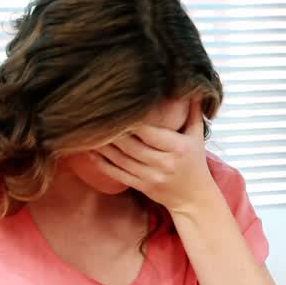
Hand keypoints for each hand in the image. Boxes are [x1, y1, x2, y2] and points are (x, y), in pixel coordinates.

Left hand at [93, 102, 218, 215]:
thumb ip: (194, 112)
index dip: (131, 122)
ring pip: (121, 159)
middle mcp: (164, 163)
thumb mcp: (197, 136)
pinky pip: (117, 174)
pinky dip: (102, 163)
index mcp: (178, 148)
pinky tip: (90, 152)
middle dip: (112, 132)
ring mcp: (151, 177)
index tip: (117, 109)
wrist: (194, 197)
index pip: (150, 133)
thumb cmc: (195, 162)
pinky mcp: (142, 186)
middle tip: (96, 116)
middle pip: (131, 146)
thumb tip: (194, 87)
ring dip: (103, 146)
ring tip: (88, 131)